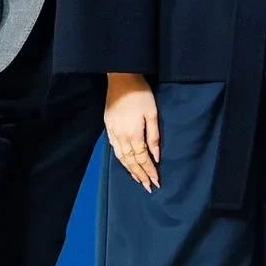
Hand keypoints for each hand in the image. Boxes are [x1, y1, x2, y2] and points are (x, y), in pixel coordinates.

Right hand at [104, 73, 160, 191]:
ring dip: (130, 171)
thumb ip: (154, 136)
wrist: (121, 78)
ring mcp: (113, 132)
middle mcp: (121, 137)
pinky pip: (114, 149)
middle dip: (140, 175)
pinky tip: (125, 163)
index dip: (149, 171)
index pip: (142, 158)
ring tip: (138, 180)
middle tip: (148, 187)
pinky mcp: (108, 127)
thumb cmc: (140, 93)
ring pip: (121, 157)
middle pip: (131, 161)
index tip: (156, 182)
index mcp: (133, 134)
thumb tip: (156, 156)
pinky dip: (121, 160)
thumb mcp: (152, 113)